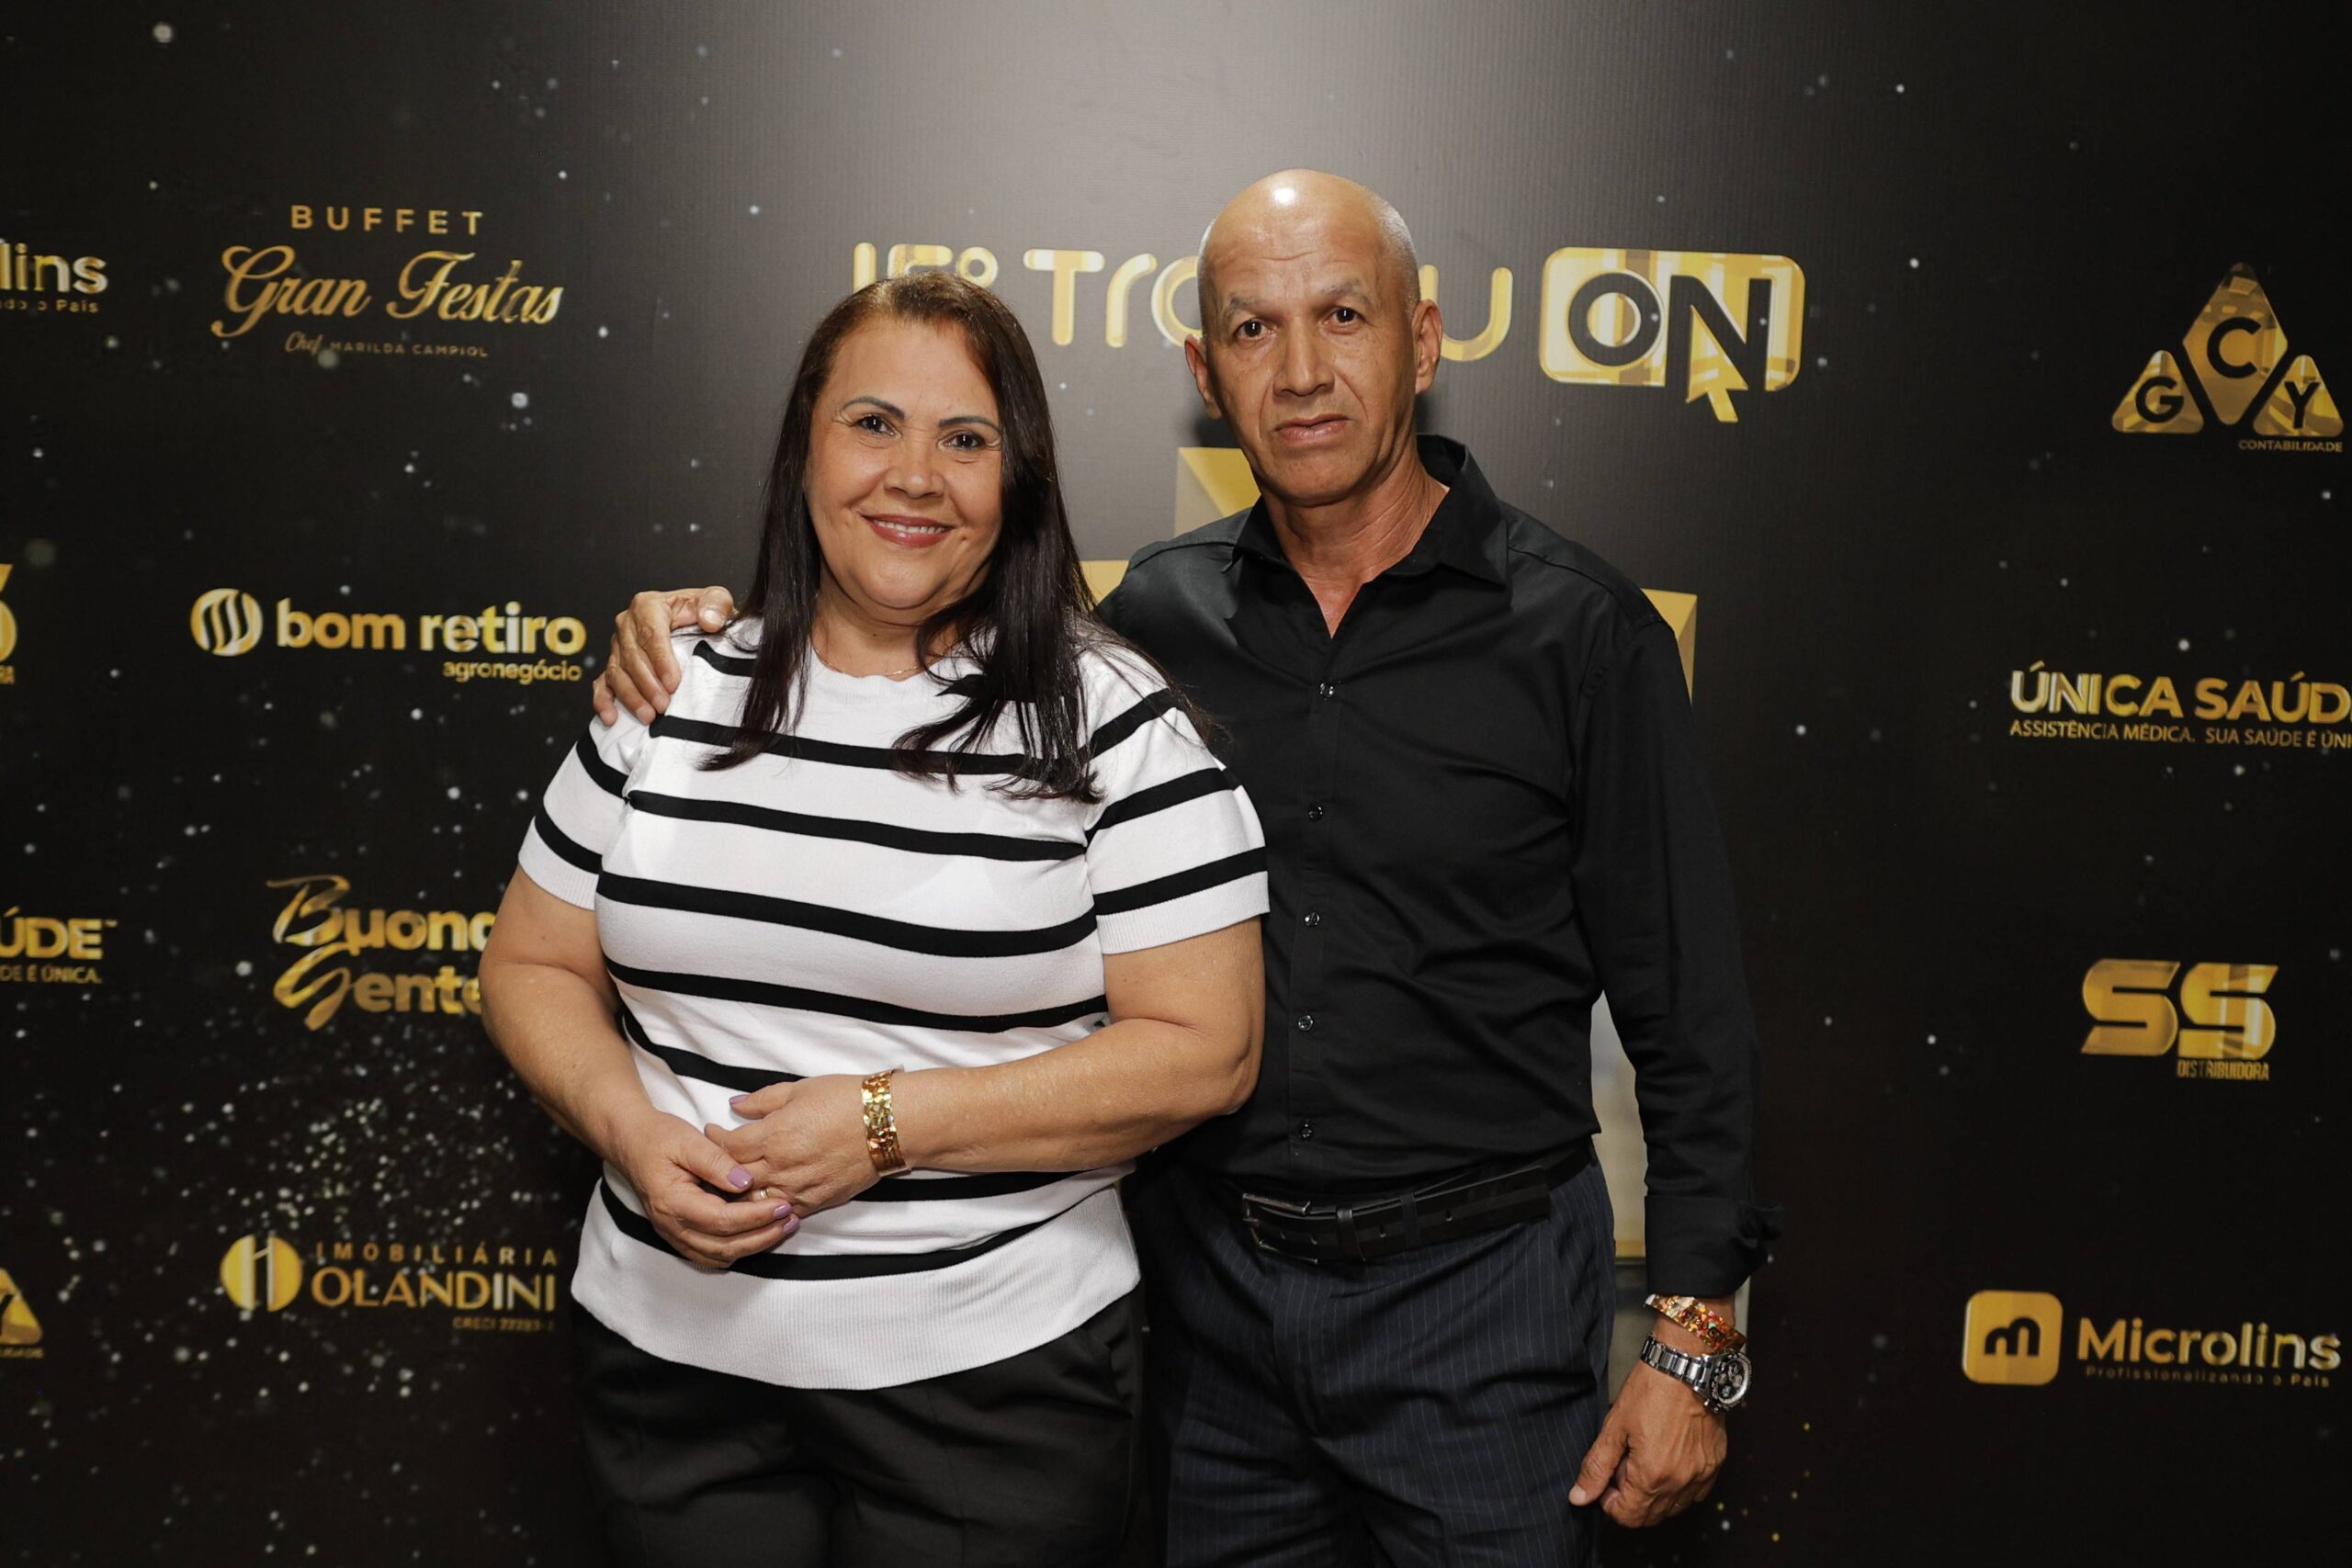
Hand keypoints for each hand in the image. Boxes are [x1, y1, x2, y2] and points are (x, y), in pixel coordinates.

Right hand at [592, 585, 737, 725]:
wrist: (694, 622)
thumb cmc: (702, 611)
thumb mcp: (716, 600)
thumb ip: (716, 605)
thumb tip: (710, 620)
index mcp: (648, 605)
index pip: (650, 634)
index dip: (660, 660)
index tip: (673, 683)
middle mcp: (627, 624)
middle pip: (632, 656)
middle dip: (647, 684)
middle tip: (663, 705)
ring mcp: (618, 646)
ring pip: (616, 672)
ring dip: (630, 696)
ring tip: (648, 716)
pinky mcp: (614, 665)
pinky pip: (602, 683)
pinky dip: (603, 701)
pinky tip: (612, 717)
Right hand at [604, 1104, 797, 1267]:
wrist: (631, 1143)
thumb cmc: (658, 1138)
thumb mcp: (688, 1140)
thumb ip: (717, 1161)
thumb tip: (745, 1182)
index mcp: (673, 1202)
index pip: (722, 1220)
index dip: (755, 1216)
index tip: (782, 1204)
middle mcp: (671, 1226)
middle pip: (723, 1246)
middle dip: (761, 1236)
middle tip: (790, 1219)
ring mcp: (673, 1234)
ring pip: (719, 1255)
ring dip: (752, 1246)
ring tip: (781, 1227)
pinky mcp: (680, 1234)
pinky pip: (710, 1254)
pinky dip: (737, 1248)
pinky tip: (758, 1233)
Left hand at [708, 1075, 880, 1218]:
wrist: (891, 1124)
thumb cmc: (848, 1100)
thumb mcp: (801, 1089)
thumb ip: (763, 1100)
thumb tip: (735, 1105)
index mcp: (774, 1135)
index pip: (727, 1146)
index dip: (713, 1139)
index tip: (711, 1132)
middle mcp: (781, 1167)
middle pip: (734, 1178)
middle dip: (719, 1169)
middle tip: (714, 1160)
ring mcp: (798, 1189)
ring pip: (753, 1202)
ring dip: (739, 1194)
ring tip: (733, 1184)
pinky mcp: (816, 1203)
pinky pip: (781, 1212)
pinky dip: (767, 1207)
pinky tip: (763, 1198)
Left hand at [1568, 1338, 1728, 1526]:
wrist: (1688, 1366)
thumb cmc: (1650, 1391)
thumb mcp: (1614, 1427)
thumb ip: (1596, 1467)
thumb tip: (1579, 1498)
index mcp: (1652, 1476)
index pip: (1627, 1517)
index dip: (1610, 1502)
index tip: (1608, 1478)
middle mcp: (1680, 1483)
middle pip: (1650, 1517)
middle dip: (1631, 1499)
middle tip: (1625, 1465)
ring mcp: (1701, 1475)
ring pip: (1673, 1508)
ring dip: (1654, 1494)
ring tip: (1645, 1459)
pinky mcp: (1715, 1465)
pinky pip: (1695, 1494)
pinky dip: (1678, 1487)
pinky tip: (1667, 1460)